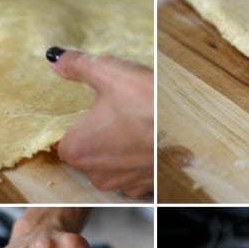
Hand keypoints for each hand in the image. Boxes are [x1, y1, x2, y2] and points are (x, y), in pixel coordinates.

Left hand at [48, 48, 153, 197]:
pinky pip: (135, 175)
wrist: (193, 128)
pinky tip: (150, 143)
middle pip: (88, 155)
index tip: (96, 113)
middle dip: (101, 138)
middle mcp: (96, 173)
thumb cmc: (150, 104)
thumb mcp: (110, 74)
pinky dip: (140, 161)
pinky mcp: (146, 188)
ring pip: (112, 166)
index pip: (65, 141)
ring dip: (121, 151)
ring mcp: (123, 184)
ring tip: (138, 128)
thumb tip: (55, 59)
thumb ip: (77, 66)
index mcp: (78, 149)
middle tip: (120, 115)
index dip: (80, 125)